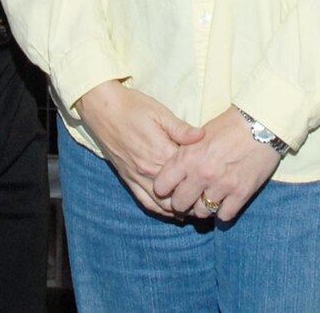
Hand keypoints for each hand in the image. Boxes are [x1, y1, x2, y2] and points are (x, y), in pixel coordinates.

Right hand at [76, 81, 204, 216]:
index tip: (216, 181)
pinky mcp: (128, 179)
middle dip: (195, 199)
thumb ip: (181, 129)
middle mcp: (149, 170)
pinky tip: (172, 212)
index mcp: (161, 153)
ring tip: (196, 210)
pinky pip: (145, 202)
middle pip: (178, 194)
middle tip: (212, 200)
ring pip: (162, 204)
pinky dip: (160, 211)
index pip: (188, 174)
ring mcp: (137, 177)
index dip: (203, 178)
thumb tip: (203, 135)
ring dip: (179, 210)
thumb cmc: (133, 107)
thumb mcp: (160, 113)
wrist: (103, 110)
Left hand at [152, 107, 283, 223]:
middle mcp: (202, 173)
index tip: (172, 188)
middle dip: (182, 202)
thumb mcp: (199, 135)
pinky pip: (224, 215)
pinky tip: (226, 200)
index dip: (165, 189)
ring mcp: (222, 185)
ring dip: (204, 207)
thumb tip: (173, 174)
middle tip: (190, 197)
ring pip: (201, 212)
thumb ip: (184, 155)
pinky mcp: (241, 193)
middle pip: (179, 204)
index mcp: (188, 157)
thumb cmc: (229, 126)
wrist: (261, 124)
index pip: (161, 186)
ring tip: (209, 197)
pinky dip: (224, 211)